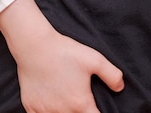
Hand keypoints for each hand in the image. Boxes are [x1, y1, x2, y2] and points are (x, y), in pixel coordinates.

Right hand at [0, 0, 123, 112]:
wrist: (34, 45)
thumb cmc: (64, 51)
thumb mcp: (94, 59)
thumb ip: (112, 75)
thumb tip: (120, 88)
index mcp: (80, 103)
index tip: (96, 109)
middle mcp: (63, 111)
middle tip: (81, 105)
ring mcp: (45, 111)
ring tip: (68, 106)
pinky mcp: (31, 107)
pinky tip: (51, 108)